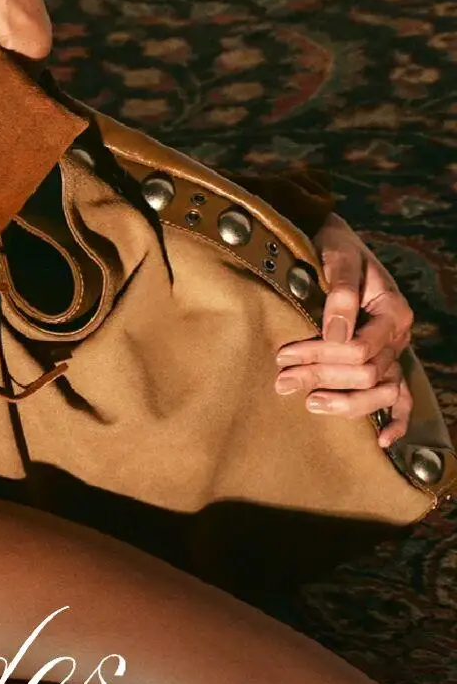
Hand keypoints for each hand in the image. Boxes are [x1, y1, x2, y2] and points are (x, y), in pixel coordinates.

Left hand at [273, 212, 414, 449]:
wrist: (337, 243)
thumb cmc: (337, 247)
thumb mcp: (339, 257)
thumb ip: (341, 293)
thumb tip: (335, 333)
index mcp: (393, 311)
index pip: (360, 350)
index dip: (321, 356)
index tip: (283, 354)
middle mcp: (398, 336)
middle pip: (365, 373)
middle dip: (322, 377)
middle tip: (282, 380)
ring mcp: (393, 351)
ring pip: (379, 391)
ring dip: (344, 402)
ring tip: (308, 403)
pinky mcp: (385, 360)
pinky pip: (401, 398)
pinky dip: (395, 420)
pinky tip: (381, 440)